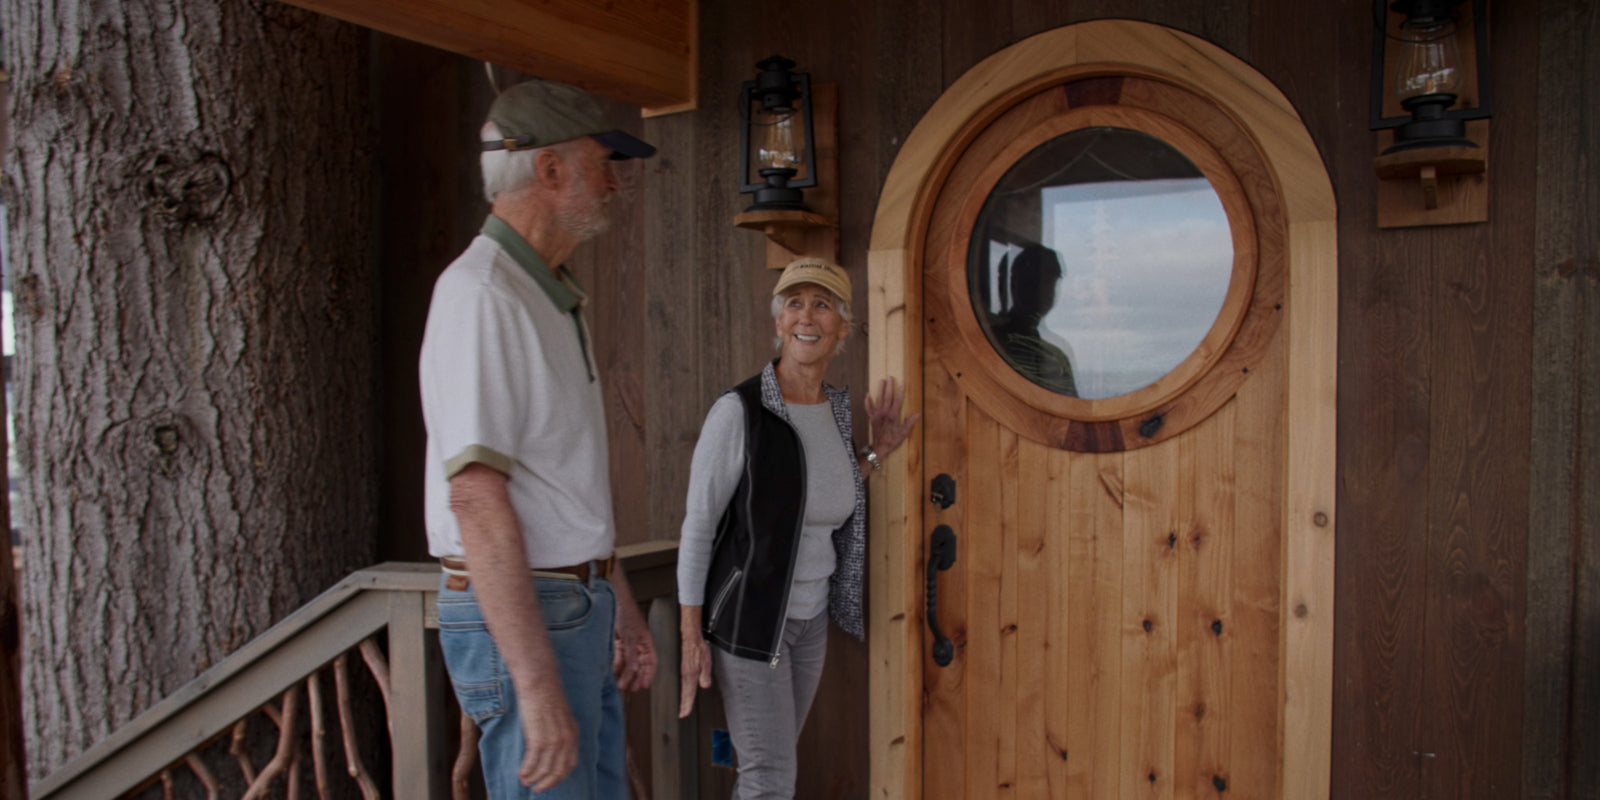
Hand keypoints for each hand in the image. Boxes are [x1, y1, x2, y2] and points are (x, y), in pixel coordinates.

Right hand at [517, 672, 578, 790]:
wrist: (540, 681)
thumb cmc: (546, 695)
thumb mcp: (560, 716)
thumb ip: (559, 731)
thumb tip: (552, 747)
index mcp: (573, 733)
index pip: (570, 764)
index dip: (560, 776)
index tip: (550, 781)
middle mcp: (566, 739)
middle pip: (558, 770)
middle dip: (547, 782)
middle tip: (538, 788)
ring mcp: (553, 739)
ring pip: (544, 769)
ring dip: (534, 778)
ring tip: (525, 781)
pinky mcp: (538, 738)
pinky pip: (533, 762)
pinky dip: (526, 771)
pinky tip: (521, 774)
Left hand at [612, 597, 657, 691]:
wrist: (612, 600)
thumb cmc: (626, 613)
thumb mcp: (630, 636)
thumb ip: (632, 654)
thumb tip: (635, 670)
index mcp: (646, 641)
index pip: (651, 662)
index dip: (649, 674)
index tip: (644, 686)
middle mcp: (638, 643)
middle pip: (639, 664)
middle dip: (635, 677)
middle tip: (630, 690)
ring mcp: (627, 642)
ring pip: (627, 662)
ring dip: (623, 673)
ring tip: (619, 685)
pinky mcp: (617, 640)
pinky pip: (617, 656)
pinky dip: (615, 665)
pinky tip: (611, 673)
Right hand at [678, 611, 712, 718]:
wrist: (690, 637)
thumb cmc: (699, 648)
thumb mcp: (706, 661)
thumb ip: (705, 674)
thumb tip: (704, 686)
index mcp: (690, 675)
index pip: (689, 693)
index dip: (687, 704)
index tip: (685, 714)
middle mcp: (686, 675)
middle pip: (685, 693)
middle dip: (684, 705)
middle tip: (682, 715)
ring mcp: (684, 672)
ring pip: (683, 689)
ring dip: (683, 699)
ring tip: (682, 708)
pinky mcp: (684, 669)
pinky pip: (684, 684)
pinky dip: (684, 691)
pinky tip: (685, 693)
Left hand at [865, 376, 919, 456]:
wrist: (880, 447)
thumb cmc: (893, 440)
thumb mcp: (904, 433)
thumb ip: (910, 422)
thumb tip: (917, 414)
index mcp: (893, 415)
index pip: (898, 400)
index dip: (900, 391)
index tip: (902, 382)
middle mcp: (884, 412)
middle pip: (887, 397)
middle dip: (889, 386)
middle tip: (890, 377)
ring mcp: (877, 414)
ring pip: (878, 399)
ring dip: (880, 389)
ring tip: (881, 381)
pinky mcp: (871, 418)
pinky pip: (868, 408)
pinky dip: (867, 401)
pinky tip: (867, 394)